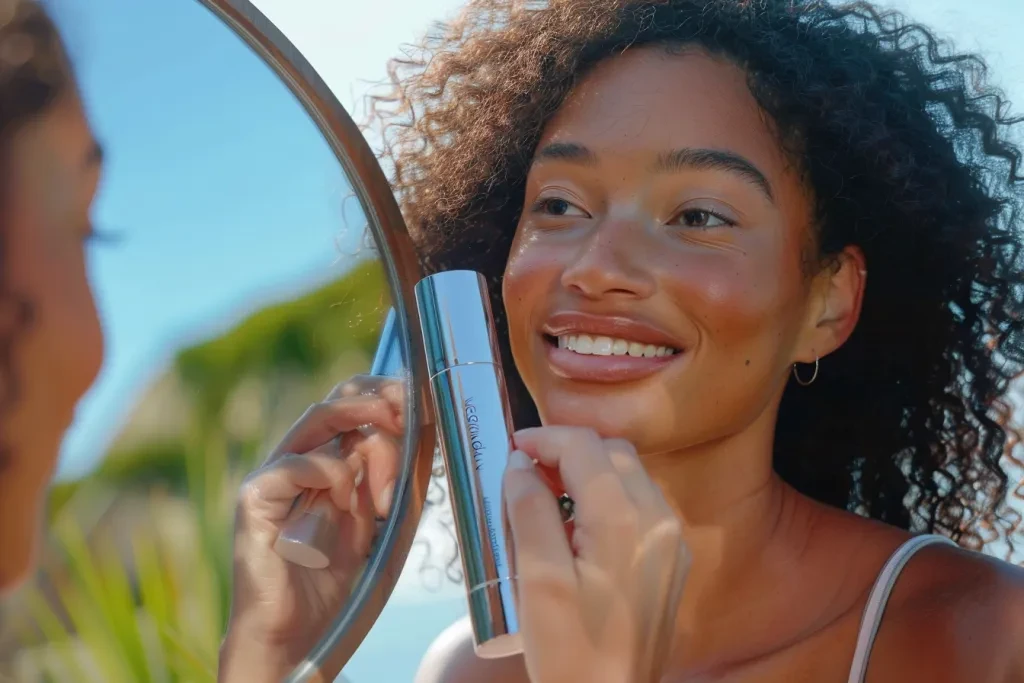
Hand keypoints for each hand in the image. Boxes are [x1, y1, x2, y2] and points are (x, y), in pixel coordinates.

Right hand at [219, 376, 404, 681]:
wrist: (298, 635)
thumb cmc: (338, 582)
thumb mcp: (384, 521)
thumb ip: (400, 478)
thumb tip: (427, 430)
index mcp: (328, 459)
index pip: (356, 403)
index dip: (389, 394)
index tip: (424, 405)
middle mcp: (299, 457)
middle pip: (339, 398)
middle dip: (383, 400)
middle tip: (412, 417)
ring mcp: (275, 472)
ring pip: (324, 419)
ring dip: (371, 445)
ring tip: (387, 490)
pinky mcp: (256, 496)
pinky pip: (300, 461)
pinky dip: (334, 474)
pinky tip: (349, 504)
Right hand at [504, 426, 689, 682]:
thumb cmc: (572, 653)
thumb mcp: (538, 581)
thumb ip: (529, 511)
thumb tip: (520, 464)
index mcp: (626, 521)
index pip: (585, 447)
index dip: (544, 438)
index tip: (511, 449)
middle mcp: (659, 521)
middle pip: (612, 453)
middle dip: (566, 452)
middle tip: (525, 474)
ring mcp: (671, 542)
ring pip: (629, 475)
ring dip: (586, 473)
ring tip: (545, 501)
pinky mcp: (671, 561)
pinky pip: (639, 506)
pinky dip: (606, 499)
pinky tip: (575, 529)